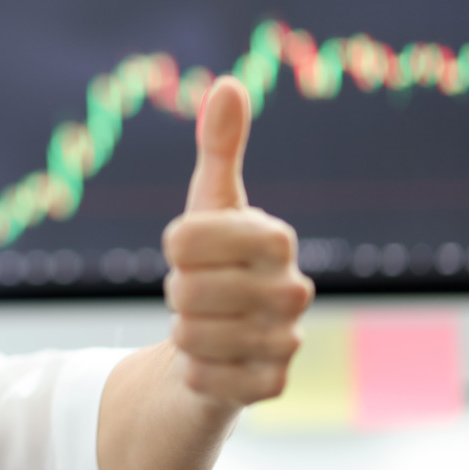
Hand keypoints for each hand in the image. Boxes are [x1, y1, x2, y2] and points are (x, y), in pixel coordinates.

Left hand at [162, 76, 314, 410]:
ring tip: (207, 324)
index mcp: (276, 239)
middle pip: (183, 291)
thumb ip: (218, 147)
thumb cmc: (214, 261)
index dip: (175, 246)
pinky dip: (193, 371)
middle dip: (175, 293)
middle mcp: (293, 290)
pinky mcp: (270, 386)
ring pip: (188, 336)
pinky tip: (215, 360)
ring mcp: (287, 341)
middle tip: (198, 293)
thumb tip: (229, 83)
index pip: (185, 239)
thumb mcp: (208, 204)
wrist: (222, 338)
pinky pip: (202, 379)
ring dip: (183, 333)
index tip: (190, 250)